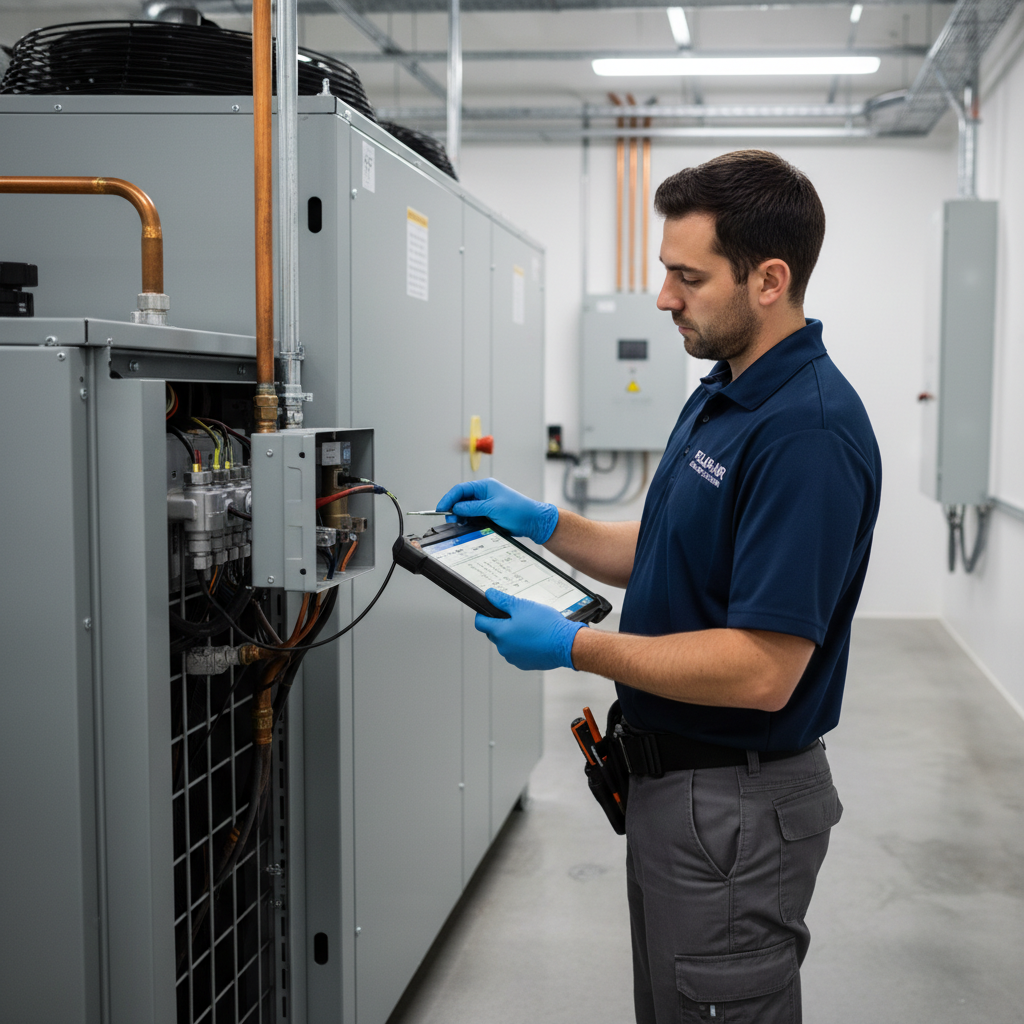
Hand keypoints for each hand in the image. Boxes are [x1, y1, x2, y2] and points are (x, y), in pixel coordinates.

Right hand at [436, 478, 558, 544]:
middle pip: (461, 500)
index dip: (448, 499)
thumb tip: (456, 508)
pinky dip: (468, 522)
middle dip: (453, 510)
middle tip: (450, 520)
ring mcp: (485, 504)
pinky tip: (467, 527)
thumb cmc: (518, 510)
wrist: (533, 521)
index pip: (460, 489)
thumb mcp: (493, 508)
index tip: (440, 508)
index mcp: (484, 486)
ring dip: (461, 517)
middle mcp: (483, 494)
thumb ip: (472, 508)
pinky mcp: (488, 514)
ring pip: (466, 510)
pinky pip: (472, 517)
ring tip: (459, 525)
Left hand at [475, 589, 585, 670]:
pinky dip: (523, 645)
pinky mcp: (524, 664)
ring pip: (507, 643)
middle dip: (501, 624)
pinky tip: (535, 638)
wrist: (566, 643)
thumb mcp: (523, 605)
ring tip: (529, 627)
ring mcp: (514, 658)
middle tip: (517, 616)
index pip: (480, 623)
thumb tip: (490, 595)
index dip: (483, 614)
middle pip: (494, 633)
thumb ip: (502, 601)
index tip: (489, 610)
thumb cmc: (546, 625)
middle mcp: (504, 648)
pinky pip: (518, 652)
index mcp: (501, 633)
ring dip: (513, 636)